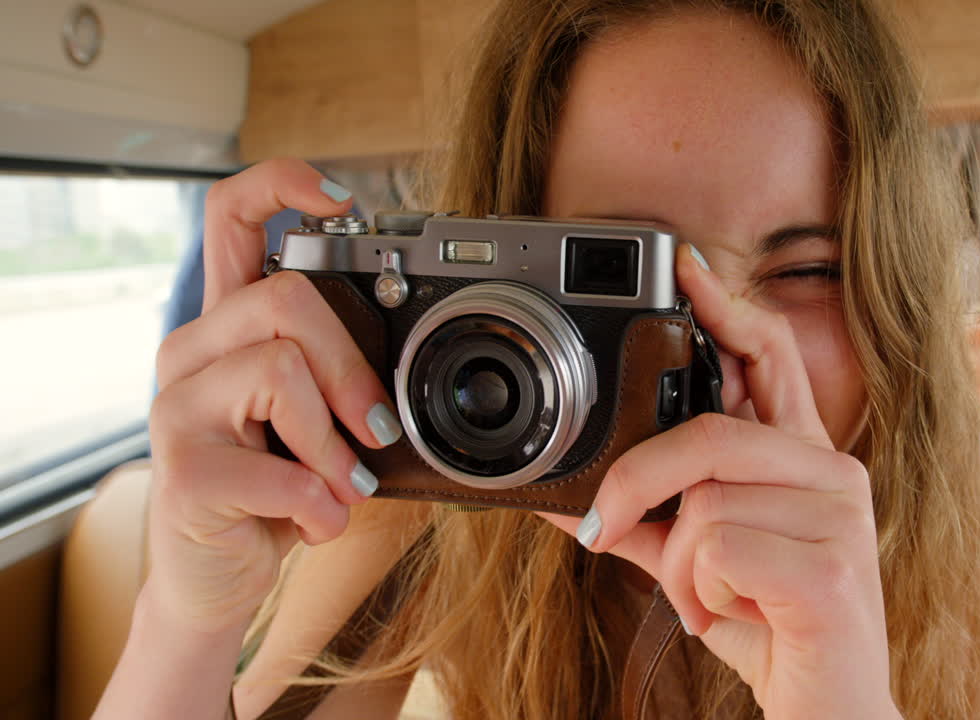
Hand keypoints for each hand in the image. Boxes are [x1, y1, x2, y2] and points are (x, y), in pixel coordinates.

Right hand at [146, 158, 401, 633]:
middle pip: (283, 297)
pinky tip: (318, 521)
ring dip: (336, 446)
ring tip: (342, 486)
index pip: (231, 216)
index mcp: (230, 324)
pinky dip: (322, 504)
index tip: (341, 196)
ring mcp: (177, 406)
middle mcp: (193, 350)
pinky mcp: (182, 470)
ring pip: (280, 371)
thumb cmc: (278, 485)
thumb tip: (419, 354)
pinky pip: (281, 468)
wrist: (221, 572)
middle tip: (377, 429)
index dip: (282, 184)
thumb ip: (342, 372)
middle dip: (352, 366)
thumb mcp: (318, 417)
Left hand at [538, 245, 900, 719]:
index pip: (773, 359)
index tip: (683, 268)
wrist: (832, 711)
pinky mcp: (833, 568)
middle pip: (714, 432)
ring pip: (708, 502)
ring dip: (684, 567)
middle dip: (643, 477)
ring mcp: (841, 517)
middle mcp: (833, 474)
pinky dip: (700, 595)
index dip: (729, 309)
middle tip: (606, 525)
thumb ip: (650, 523)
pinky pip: (720, 551)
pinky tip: (736, 616)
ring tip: (715, 599)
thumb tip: (569, 501)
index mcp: (803, 461)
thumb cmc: (774, 630)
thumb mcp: (699, 568)